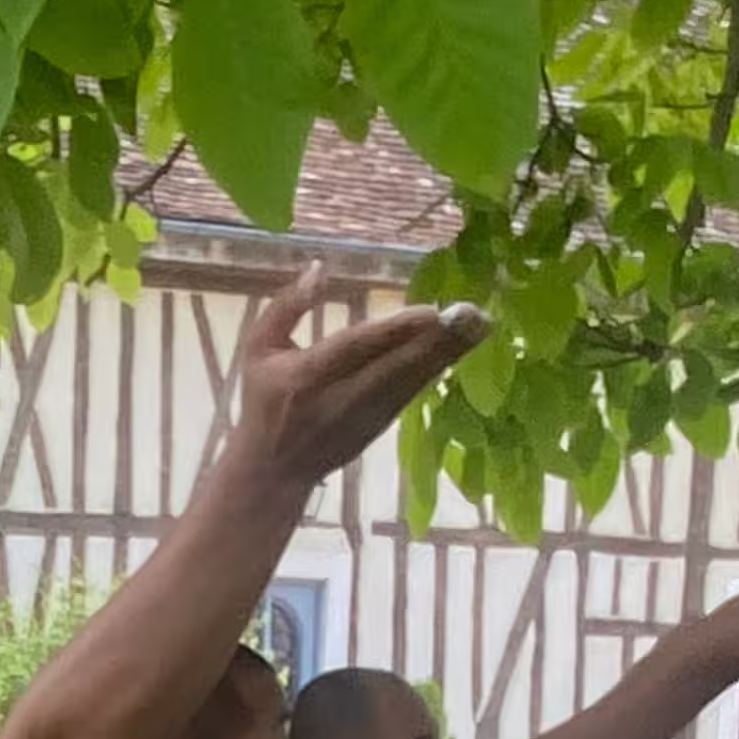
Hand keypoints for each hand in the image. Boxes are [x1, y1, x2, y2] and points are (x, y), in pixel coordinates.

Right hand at [226, 268, 489, 493]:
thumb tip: (320, 268)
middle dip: (437, 342)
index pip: (354, 351)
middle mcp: (341, 399)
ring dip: (449, 353)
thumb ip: (285, 308)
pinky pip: (414, 390)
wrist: (274, 470)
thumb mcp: (257, 350)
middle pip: (396, 367)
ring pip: (413, 380)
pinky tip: (464, 344)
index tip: (430, 312)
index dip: (393, 333)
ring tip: (481, 324)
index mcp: (305, 378)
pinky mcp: (383, 424)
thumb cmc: (264, 400)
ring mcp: (366, 416)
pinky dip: (439, 367)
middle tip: (473, 315)